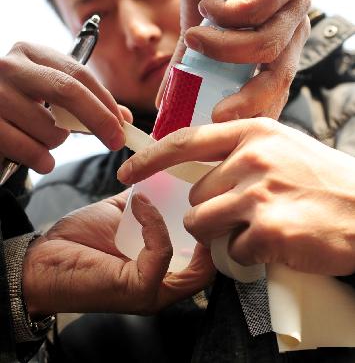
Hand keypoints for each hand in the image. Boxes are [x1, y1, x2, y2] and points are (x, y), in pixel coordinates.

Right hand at [0, 42, 131, 172]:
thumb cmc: (18, 104)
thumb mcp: (48, 91)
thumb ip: (85, 101)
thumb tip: (124, 118)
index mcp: (31, 53)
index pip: (79, 73)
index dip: (105, 101)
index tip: (123, 124)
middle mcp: (11, 67)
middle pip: (68, 91)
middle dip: (98, 119)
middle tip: (115, 141)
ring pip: (50, 128)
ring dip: (58, 143)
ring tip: (44, 140)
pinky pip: (29, 149)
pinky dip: (42, 159)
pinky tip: (41, 159)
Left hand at [23, 190, 213, 316]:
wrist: (44, 259)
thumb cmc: (79, 243)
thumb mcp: (121, 215)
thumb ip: (146, 205)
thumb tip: (160, 178)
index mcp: (162, 268)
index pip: (205, 256)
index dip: (213, 226)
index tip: (208, 193)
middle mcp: (164, 285)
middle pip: (210, 265)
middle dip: (211, 226)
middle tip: (203, 193)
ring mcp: (154, 290)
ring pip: (195, 264)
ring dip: (186, 220)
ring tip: (176, 194)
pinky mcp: (139, 288)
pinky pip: (161, 251)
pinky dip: (155, 223)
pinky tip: (141, 205)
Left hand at [118, 119, 354, 276]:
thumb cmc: (325, 181)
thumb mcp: (282, 147)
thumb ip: (242, 151)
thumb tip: (203, 166)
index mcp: (253, 132)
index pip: (185, 141)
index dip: (150, 158)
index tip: (127, 171)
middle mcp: (252, 157)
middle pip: (195, 194)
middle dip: (210, 209)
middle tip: (245, 213)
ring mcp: (258, 192)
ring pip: (202, 223)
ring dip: (223, 234)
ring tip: (258, 228)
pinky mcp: (268, 229)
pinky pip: (231, 251)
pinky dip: (246, 255)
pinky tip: (274, 244)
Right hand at [158, 0, 310, 119]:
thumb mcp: (199, 34)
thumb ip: (189, 67)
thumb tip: (163, 105)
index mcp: (281, 48)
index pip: (279, 89)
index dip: (255, 110)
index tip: (223, 125)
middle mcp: (295, 30)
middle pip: (281, 75)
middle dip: (248, 98)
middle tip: (216, 113)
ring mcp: (295, 4)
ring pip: (266, 45)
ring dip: (222, 48)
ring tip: (194, 38)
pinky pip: (254, 11)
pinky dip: (223, 15)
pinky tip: (207, 7)